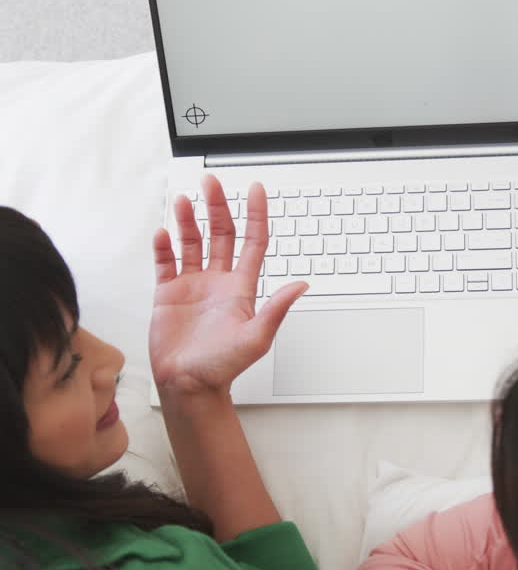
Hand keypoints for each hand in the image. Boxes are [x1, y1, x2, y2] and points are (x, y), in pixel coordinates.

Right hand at [149, 175, 306, 394]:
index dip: (255, 215)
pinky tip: (163, 233)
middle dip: (217, 206)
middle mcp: (218, 281)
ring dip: (188, 220)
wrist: (189, 386)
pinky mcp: (168, 295)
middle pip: (220, 233)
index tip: (256, 189)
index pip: (252, 242)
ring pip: (192, 242)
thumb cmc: (223, 367)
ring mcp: (192, 286)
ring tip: (184, 200)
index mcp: (241, 288)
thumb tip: (302, 285)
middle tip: (211, 183)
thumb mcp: (256, 338)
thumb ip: (275, 309)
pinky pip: (165, 263)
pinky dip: (163, 246)